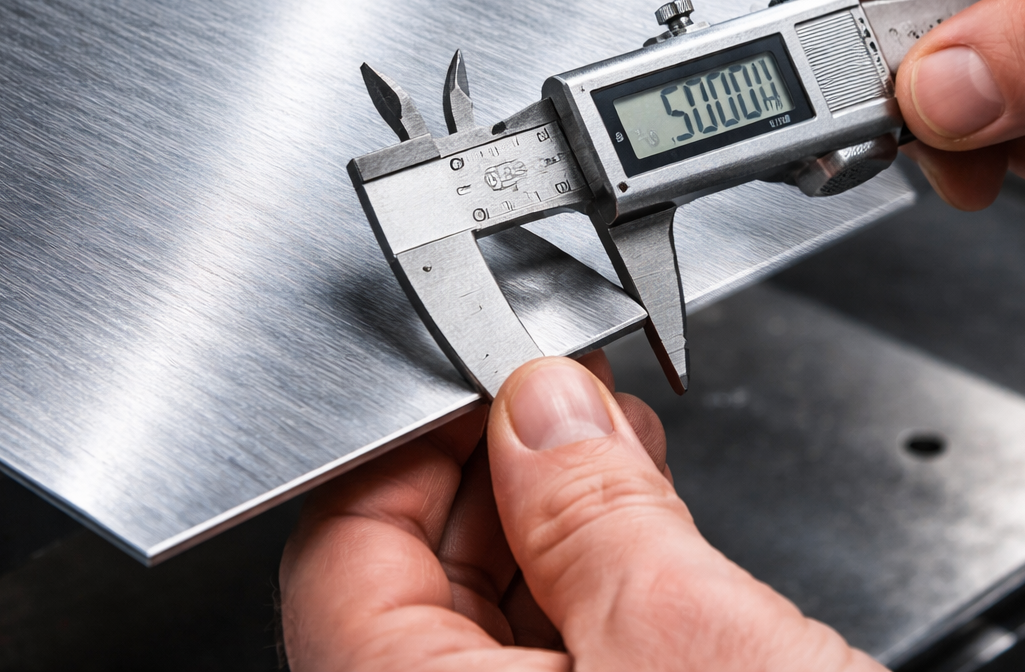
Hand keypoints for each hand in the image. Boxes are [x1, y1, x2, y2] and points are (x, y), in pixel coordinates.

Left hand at [280, 352, 879, 671]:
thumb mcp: (684, 639)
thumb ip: (592, 508)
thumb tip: (543, 409)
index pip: (340, 550)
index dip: (418, 442)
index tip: (487, 381)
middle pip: (403, 584)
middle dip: (491, 473)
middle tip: (561, 401)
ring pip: (475, 629)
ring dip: (542, 524)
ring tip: (608, 448)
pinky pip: (538, 670)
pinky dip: (581, 590)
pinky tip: (631, 531)